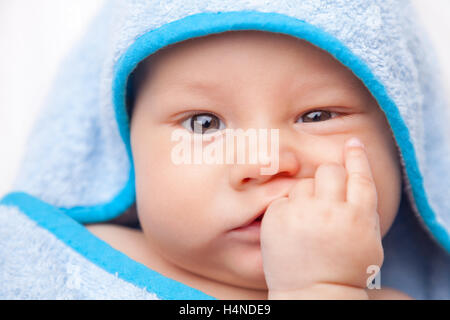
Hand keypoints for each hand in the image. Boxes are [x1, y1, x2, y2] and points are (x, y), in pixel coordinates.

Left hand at [261, 137, 382, 297]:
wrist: (313, 293)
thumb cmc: (344, 268)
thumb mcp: (368, 239)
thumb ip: (363, 207)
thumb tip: (357, 172)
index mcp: (358, 216)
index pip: (360, 175)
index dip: (357, 156)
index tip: (353, 144)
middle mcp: (330, 211)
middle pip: (330, 171)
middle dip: (330, 177)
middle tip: (326, 196)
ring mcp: (301, 213)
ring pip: (304, 182)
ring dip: (307, 194)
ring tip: (307, 220)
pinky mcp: (276, 217)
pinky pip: (284, 197)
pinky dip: (288, 207)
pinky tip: (292, 227)